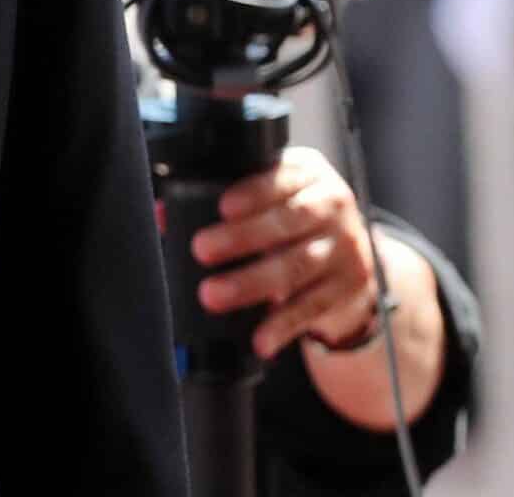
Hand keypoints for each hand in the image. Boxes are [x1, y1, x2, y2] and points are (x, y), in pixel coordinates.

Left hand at [187, 148, 380, 358]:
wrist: (349, 257)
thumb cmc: (292, 220)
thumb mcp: (269, 199)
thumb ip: (220, 202)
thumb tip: (163, 213)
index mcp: (308, 173)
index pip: (282, 177)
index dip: (253, 192)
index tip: (222, 207)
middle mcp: (333, 205)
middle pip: (289, 222)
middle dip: (242, 237)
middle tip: (202, 250)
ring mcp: (346, 247)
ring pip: (298, 266)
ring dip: (252, 283)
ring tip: (214, 295)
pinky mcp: (350, 287)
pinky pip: (313, 307)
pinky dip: (284, 325)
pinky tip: (261, 339)